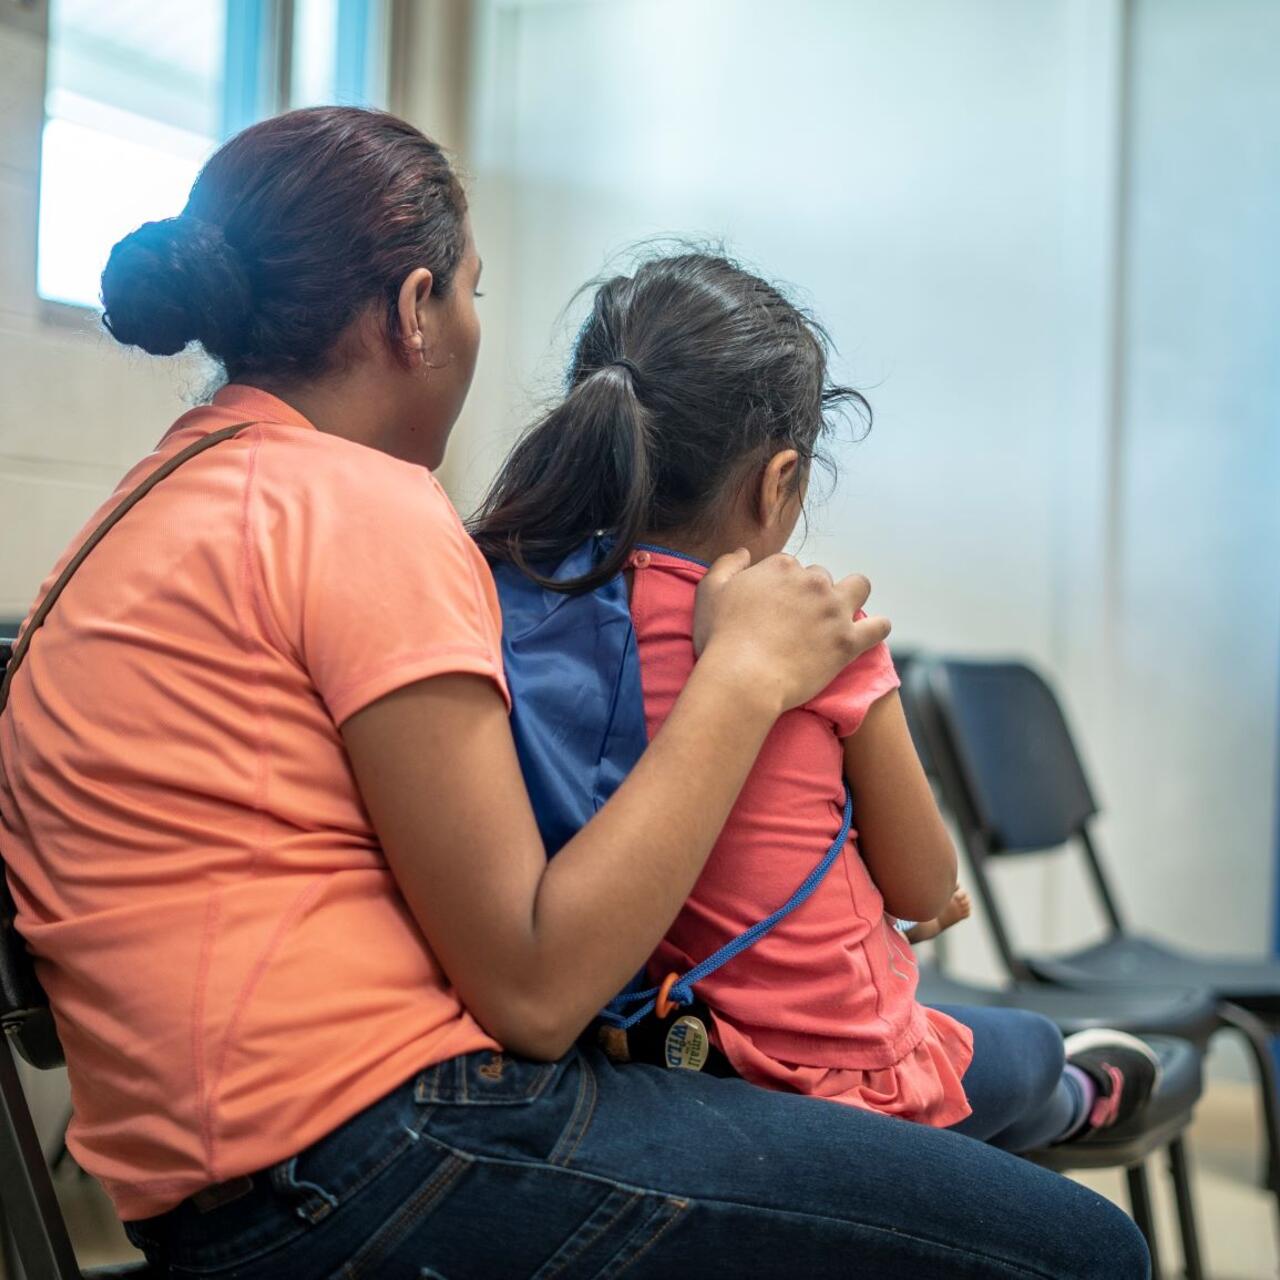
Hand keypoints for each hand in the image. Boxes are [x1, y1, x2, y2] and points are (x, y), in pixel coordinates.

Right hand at [693, 549, 890, 713]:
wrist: (743, 678)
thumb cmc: (721, 638)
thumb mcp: (710, 591)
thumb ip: (727, 564)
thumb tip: (744, 552)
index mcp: (782, 567)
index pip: (792, 567)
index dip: (783, 587)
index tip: (775, 607)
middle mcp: (813, 581)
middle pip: (822, 577)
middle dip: (814, 594)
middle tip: (799, 621)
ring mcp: (834, 610)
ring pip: (858, 587)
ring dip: (851, 596)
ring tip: (839, 617)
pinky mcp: (848, 641)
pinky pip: (879, 627)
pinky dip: (876, 629)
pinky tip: (865, 636)